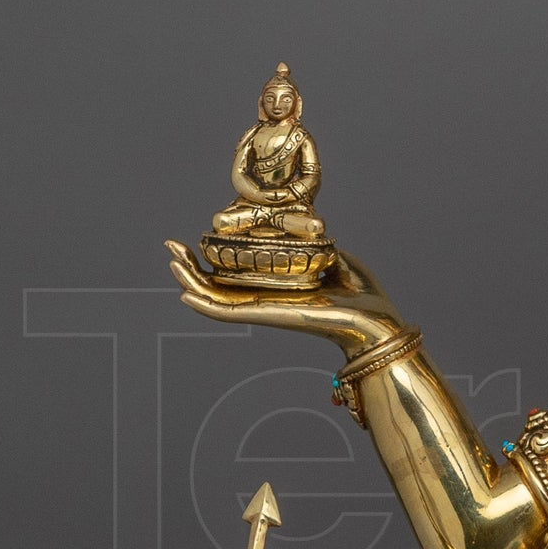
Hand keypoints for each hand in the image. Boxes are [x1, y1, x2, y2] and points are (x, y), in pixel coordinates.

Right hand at [165, 240, 400, 352]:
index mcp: (278, 285)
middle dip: (191, 267)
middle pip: (217, 285)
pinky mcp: (269, 316)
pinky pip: (230, 314)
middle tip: (171, 247)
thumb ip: (318, 246)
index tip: (193, 240)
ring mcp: (265, 308)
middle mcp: (267, 297)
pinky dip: (206, 306)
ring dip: (191, 282)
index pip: (237, 274)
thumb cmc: (361, 294)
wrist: (376, 318)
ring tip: (172, 262)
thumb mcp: (336, 259)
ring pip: (215, 299)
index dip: (212, 259)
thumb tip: (314, 230)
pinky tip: (187, 295)